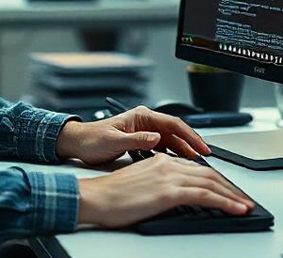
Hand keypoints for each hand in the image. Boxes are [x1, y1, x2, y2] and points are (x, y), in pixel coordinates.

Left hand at [55, 106, 210, 164]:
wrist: (78, 144)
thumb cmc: (92, 139)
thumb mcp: (114, 140)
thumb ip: (135, 140)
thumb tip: (156, 139)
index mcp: (141, 116)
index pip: (172, 123)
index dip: (189, 135)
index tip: (200, 146)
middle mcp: (145, 122)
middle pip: (175, 132)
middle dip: (190, 143)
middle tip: (204, 155)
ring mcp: (144, 132)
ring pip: (171, 140)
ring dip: (183, 150)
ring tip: (195, 162)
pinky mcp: (142, 143)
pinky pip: (163, 148)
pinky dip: (172, 156)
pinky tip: (178, 165)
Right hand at [76, 152, 254, 227]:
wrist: (95, 198)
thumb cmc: (111, 196)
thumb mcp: (140, 183)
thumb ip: (159, 183)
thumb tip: (174, 194)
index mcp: (160, 160)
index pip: (196, 169)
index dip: (216, 180)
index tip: (227, 190)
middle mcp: (168, 164)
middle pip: (208, 174)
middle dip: (229, 187)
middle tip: (242, 198)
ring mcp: (170, 177)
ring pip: (211, 183)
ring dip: (232, 195)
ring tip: (244, 205)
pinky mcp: (169, 192)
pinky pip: (206, 195)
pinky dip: (226, 201)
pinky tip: (236, 208)